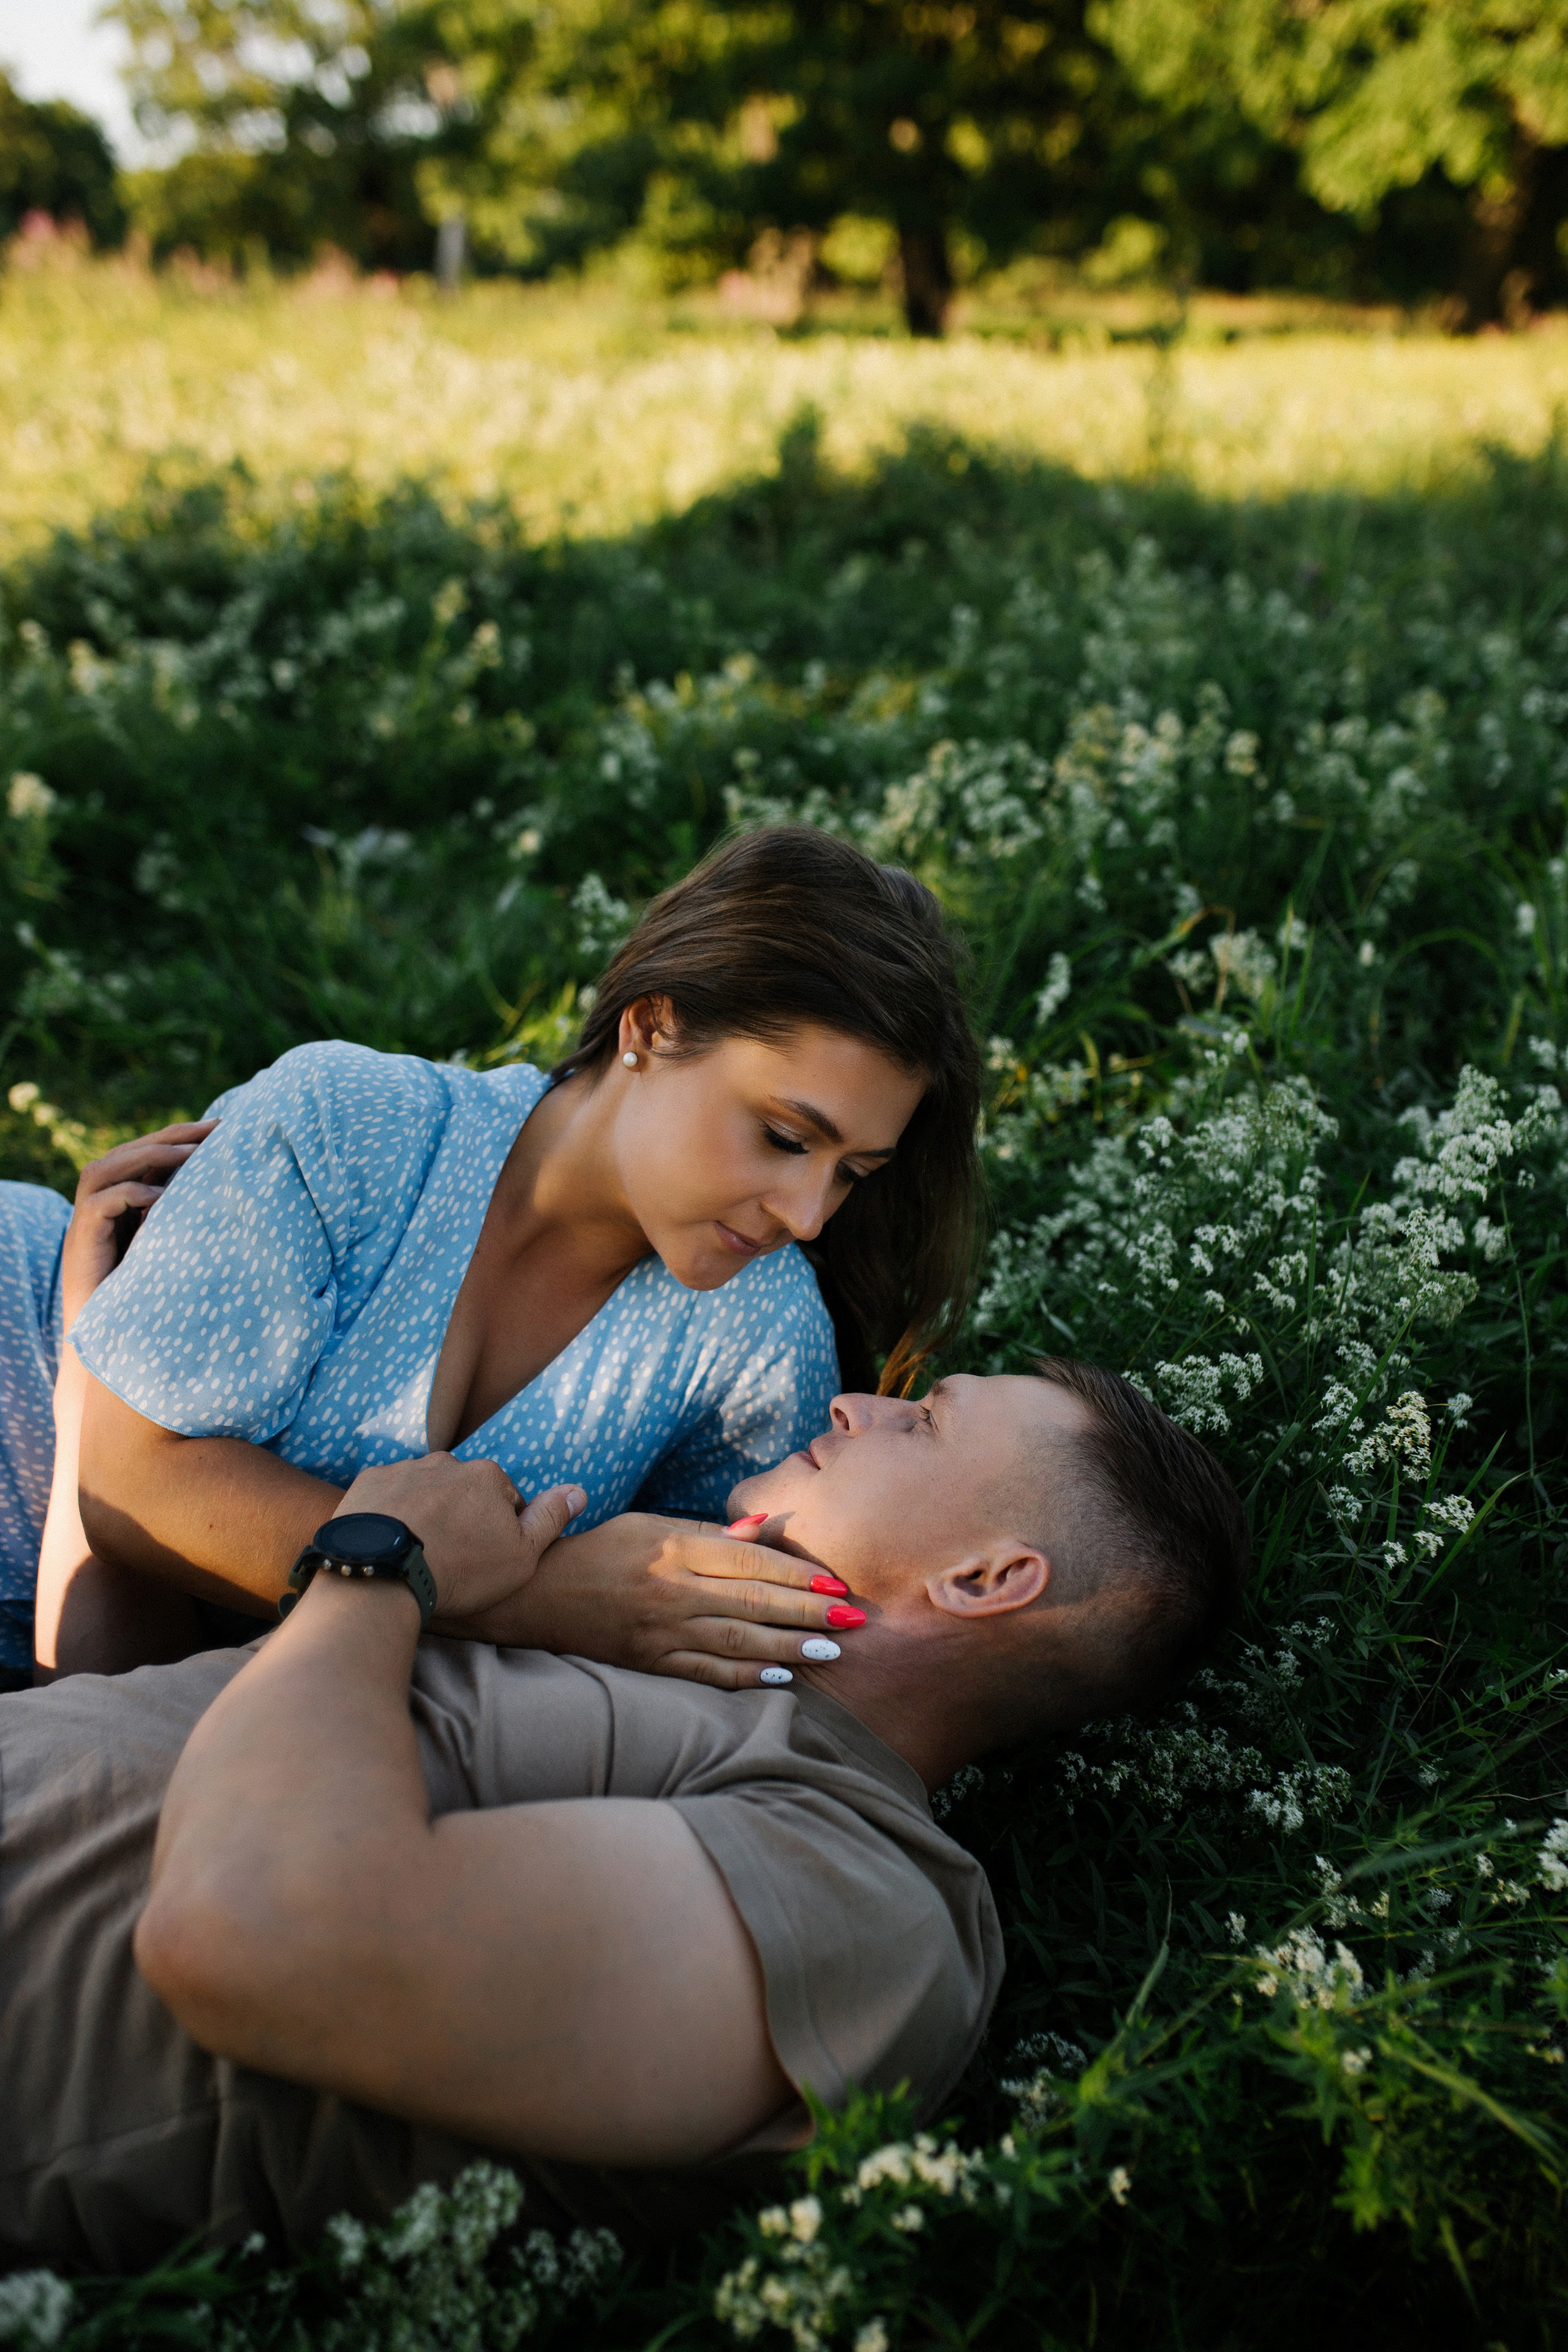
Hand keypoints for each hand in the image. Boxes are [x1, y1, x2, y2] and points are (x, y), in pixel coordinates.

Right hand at [60, 1120, 216, 1334]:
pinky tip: (160, 1197)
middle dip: (170, 1136)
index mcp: (121, 1204)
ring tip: (191, 1153)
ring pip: (104, 1168)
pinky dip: (129, 1193)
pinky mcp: (80, 1242)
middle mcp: (98, 1207)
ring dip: (148, 1155)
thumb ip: (188, 1218)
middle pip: (125, 1153)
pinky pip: (98, 1203)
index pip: (145, 1156)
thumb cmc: (155, 1301)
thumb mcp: (177, 1249)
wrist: (116, 1347)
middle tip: (214, 1127)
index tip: (223, 1126)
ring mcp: (85, 1224)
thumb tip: (235, 1188)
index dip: (179, 1137)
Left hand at [333, 1454, 585, 1626]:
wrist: (384, 1573)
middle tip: (451, 1559)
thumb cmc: (459, 1570)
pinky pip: (388, 1496)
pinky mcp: (369, 1482)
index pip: (505, 1500)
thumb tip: (579, 1490)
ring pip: (425, 1491)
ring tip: (418, 1553)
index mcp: (487, 1475)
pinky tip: (390, 1543)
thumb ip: (551, 1519)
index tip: (484, 1560)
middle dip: (461, 1517)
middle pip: (463, 1491)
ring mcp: (404, 1470)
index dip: (499, 1532)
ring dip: (425, 1514)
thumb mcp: (521, 1556)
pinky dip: (391, 1514)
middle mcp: (446, 1462)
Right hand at [435, 1510, 868, 1688]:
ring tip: (831, 1650)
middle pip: (753, 1600)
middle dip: (808, 1611)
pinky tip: (780, 1677)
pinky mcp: (650, 1661)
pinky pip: (705, 1672)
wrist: (536, 1594)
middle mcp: (672, 1590)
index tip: (835, 1582)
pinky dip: (745, 1676)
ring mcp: (661, 1630)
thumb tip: (765, 1527)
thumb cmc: (601, 1550)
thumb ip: (711, 1532)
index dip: (796, 1572)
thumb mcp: (652, 1525)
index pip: (749, 1560)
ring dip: (789, 1646)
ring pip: (737, 1639)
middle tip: (852, 1618)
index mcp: (675, 1548)